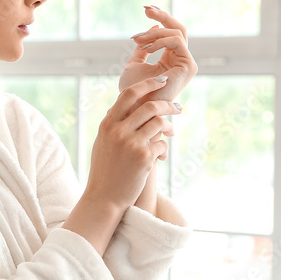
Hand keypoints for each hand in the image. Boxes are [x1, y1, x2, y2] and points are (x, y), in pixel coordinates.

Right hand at [85, 76, 183, 212]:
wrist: (104, 198)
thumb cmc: (104, 171)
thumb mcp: (103, 143)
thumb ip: (113, 124)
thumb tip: (124, 105)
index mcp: (107, 124)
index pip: (129, 94)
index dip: (148, 84)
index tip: (162, 81)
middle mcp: (118, 131)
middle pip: (150, 106)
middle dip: (168, 105)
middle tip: (177, 107)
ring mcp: (131, 144)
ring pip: (159, 124)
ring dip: (168, 127)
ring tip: (170, 132)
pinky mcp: (144, 158)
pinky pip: (162, 145)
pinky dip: (163, 149)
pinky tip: (160, 156)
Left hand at [119, 5, 197, 102]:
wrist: (134, 107)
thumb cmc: (132, 89)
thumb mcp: (134, 62)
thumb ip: (144, 46)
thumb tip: (154, 26)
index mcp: (170, 58)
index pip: (170, 32)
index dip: (160, 18)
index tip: (145, 8)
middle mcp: (180, 59)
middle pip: (178, 28)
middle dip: (163, 16)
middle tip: (146, 8)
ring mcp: (186, 63)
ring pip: (177, 33)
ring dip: (155, 33)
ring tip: (137, 40)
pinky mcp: (189, 66)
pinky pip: (177, 42)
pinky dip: (160, 41)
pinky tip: (146, 48)